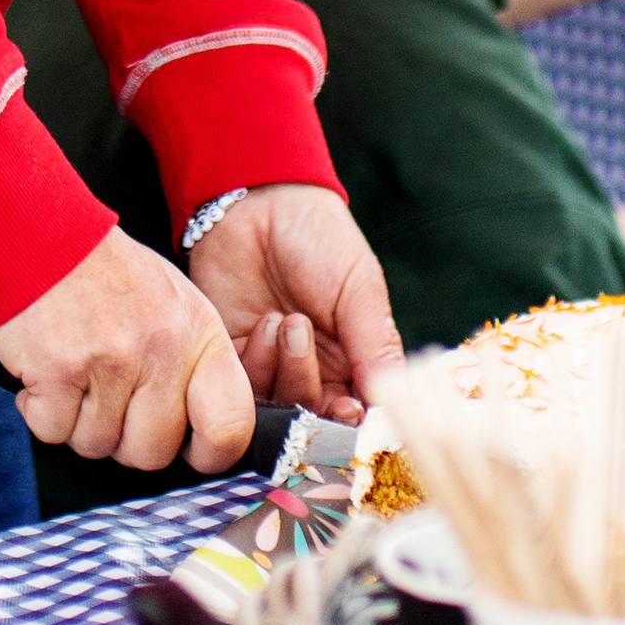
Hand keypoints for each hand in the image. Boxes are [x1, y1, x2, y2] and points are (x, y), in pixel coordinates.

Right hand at [0, 227, 253, 473]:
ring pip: (97, 446)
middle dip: (124, 439)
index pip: (231, 427)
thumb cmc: (106, 275)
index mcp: (200, 335)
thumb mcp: (174, 304)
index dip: (209, 454)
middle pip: (152, 453)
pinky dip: (40, 410)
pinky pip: (52, 430)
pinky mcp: (58, 370)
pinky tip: (44, 374)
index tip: (187, 449)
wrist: (39, 233)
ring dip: (77, 422)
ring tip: (74, 375)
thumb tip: (200, 436)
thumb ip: (192, 364)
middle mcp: (162, 350)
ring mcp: (111, 361)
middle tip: (106, 400)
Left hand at [187, 187, 401, 425]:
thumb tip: (391, 403)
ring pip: (276, 405)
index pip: (354, 411)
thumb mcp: (359, 290)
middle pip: (311, 415)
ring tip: (285, 320)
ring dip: (282, 370)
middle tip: (303, 336)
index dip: (349, 422)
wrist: (261, 203)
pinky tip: (264, 323)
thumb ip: (375, 347)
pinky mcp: (233, 354)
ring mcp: (271, 365)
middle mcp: (312, 370)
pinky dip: (254, 362)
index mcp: (351, 359)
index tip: (347, 409)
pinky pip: (242, 386)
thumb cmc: (321, 240)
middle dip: (307, 387)